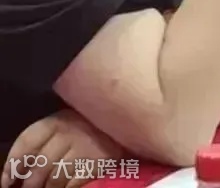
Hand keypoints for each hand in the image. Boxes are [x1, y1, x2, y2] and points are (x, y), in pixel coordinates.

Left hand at [3, 112, 122, 187]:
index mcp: (56, 121)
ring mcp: (82, 151)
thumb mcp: (66, 121)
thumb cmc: (89, 123)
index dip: (13, 164)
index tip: (7, 181)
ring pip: (53, 181)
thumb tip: (18, 167)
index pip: (26, 143)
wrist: (127, 119)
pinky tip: (68, 184)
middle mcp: (67, 134)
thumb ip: (45, 137)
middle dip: (30, 184)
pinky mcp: (96, 165)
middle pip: (37, 169)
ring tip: (50, 186)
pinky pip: (71, 186)